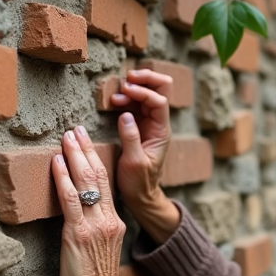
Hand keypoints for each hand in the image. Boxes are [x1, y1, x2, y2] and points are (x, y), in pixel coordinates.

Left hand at [52, 126, 138, 275]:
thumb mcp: (100, 252)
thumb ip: (93, 231)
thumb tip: (78, 217)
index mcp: (115, 224)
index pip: (106, 184)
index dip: (96, 160)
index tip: (85, 142)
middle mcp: (109, 220)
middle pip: (100, 176)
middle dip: (86, 149)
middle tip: (76, 129)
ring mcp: (95, 226)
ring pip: (88, 182)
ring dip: (75, 155)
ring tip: (67, 136)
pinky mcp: (78, 234)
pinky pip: (71, 199)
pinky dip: (63, 178)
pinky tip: (56, 162)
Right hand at [113, 69, 180, 241]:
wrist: (141, 195)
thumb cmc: (139, 183)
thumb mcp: (133, 163)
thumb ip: (131, 138)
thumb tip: (126, 114)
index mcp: (161, 132)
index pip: (159, 102)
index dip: (144, 92)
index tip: (126, 90)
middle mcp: (158, 124)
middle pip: (160, 90)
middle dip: (146, 80)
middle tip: (126, 80)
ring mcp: (149, 124)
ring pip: (147, 94)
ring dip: (133, 89)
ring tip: (115, 96)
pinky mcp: (139, 126)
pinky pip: (136, 104)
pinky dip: (126, 98)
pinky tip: (114, 101)